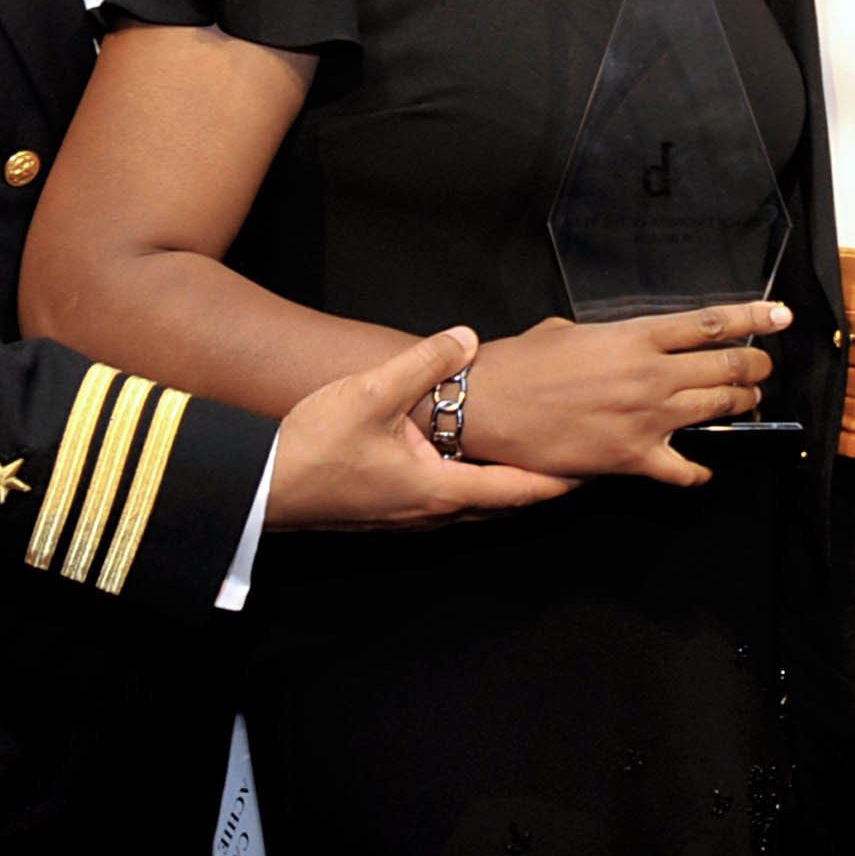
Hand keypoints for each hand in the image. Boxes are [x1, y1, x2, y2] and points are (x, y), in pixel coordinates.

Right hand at [269, 327, 575, 529]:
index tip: (593, 468)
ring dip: (505, 484)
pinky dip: (472, 483)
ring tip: (533, 457)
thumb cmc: (313, 447)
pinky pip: (446, 500)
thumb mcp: (372, 392)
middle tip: (574, 460)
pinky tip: (467, 458)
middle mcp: (433, 513)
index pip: (520, 491)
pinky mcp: (389, 512)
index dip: (560, 480)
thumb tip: (466, 337)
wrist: (260, 488)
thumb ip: (425, 362)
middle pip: (503, 502)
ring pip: (474, 504)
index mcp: (441, 491)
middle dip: (540, 483)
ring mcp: (409, 517)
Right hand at [461, 303, 788, 487]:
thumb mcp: (569, 330)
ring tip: (747, 402)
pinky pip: (685, 470)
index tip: (780, 317)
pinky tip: (704, 470)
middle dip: (754, 367)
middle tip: (762, 368)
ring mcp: (647, 419)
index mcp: (636, 337)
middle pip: (727, 368)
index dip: (754, 320)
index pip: (712, 325)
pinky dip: (700, 471)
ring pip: (719, 410)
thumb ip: (610, 336)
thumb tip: (623, 344)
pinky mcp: (633, 458)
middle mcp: (651, 375)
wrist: (488, 406)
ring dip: (741, 405)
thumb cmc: (521, 365)